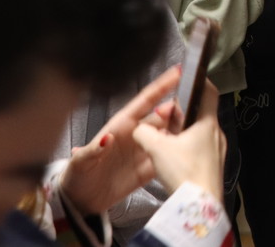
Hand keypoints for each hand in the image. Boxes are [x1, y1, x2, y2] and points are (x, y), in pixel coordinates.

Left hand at [59, 66, 180, 213]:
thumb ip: (94, 149)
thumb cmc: (77, 176)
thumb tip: (108, 138)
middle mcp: (136, 134)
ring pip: (169, 134)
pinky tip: (189, 150)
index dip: (162, 86)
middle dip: (178, 108)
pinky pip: (168, 157)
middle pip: (163, 115)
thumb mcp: (82, 162)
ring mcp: (144, 150)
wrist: (80, 201)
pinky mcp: (149, 168)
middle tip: (194, 105)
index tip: (178, 72)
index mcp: (121, 125)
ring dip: (182, 129)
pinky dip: (178, 152)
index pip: (145, 100)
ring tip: (197, 126)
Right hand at [132, 78, 224, 197]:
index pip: (209, 91)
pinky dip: (186, 145)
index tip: (187, 78)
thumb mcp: (157, 148)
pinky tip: (172, 156)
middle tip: (164, 115)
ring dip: (183, 130)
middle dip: (182, 112)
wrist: (200, 206)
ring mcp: (217, 151)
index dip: (198, 82)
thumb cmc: (184, 172)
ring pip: (199, 132)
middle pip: (200, 113)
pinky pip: (200, 148)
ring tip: (164, 136)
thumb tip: (138, 128)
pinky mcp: (213, 166)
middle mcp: (216, 134)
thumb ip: (144, 133)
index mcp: (208, 123)